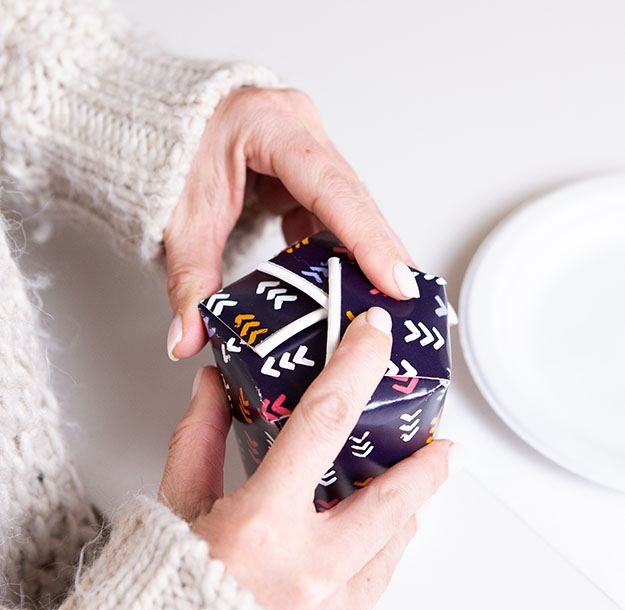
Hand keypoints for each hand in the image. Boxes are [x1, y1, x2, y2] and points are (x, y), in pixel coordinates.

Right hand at [159, 308, 452, 609]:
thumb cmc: (168, 584)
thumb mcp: (179, 503)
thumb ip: (199, 435)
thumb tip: (216, 385)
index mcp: (260, 526)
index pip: (325, 421)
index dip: (356, 366)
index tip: (374, 335)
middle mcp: (306, 569)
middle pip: (393, 496)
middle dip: (428, 462)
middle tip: (443, 439)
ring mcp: (329, 607)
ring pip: (397, 541)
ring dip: (412, 502)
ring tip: (420, 475)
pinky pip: (379, 576)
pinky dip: (389, 543)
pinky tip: (388, 525)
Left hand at [164, 87, 418, 360]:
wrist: (166, 126)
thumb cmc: (172, 152)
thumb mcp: (181, 218)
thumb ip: (189, 279)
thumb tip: (188, 338)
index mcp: (270, 126)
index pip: (331, 188)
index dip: (368, 237)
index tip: (397, 280)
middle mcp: (300, 132)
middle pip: (354, 199)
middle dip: (383, 251)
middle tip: (410, 299)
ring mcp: (307, 149)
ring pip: (351, 207)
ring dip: (368, 253)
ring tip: (390, 297)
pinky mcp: (305, 171)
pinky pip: (333, 211)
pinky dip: (341, 247)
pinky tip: (351, 280)